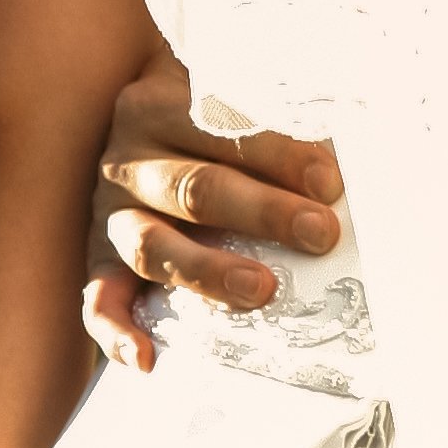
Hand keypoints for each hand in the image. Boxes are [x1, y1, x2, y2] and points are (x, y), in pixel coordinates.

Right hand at [82, 46, 342, 371]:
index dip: (280, 155)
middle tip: (320, 233)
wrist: (140, 120)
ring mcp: (109, 214)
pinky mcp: (99, 261)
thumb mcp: (232, 89)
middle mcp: (128, 160)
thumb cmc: (207, 112)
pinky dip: (117, 332)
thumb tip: (349, 157)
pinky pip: (99, 301)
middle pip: (195, 188)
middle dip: (263, 212)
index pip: (222, 128)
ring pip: (152, 247)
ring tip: (262, 290)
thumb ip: (281, 110)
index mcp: (158, 104)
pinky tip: (148, 358)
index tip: (329, 181)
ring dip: (208, 272)